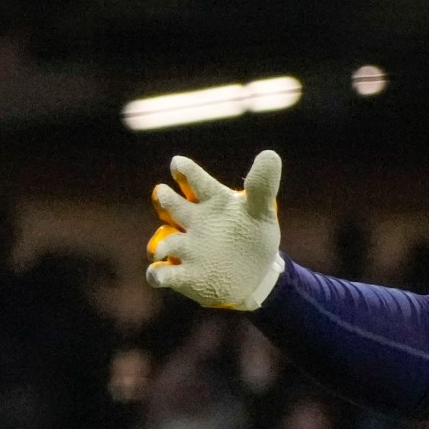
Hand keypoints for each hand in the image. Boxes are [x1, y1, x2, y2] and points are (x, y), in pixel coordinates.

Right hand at [146, 151, 284, 311]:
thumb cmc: (253, 236)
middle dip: (165, 199)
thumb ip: (262, 185)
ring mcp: (186, 247)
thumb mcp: (261, 211)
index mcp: (212, 201)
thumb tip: (270, 154)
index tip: (177, 164)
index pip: (197, 181)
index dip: (186, 171)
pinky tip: (158, 274)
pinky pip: (164, 273)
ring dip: (161, 244)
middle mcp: (194, 220)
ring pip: (166, 241)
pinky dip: (158, 274)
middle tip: (163, 193)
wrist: (255, 275)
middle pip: (172, 205)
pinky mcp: (184, 274)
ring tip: (162, 249)